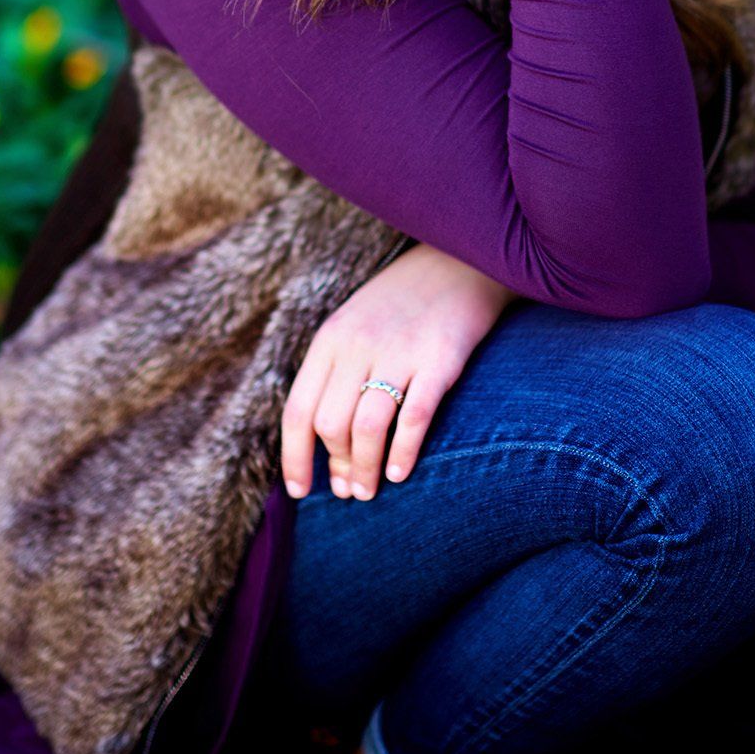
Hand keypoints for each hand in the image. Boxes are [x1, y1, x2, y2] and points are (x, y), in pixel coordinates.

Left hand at [280, 243, 517, 501]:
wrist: (460, 261)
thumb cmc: (404, 304)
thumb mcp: (356, 326)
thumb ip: (336, 376)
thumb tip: (326, 445)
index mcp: (330, 338)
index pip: (299, 410)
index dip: (294, 457)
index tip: (300, 490)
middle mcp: (358, 344)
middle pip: (331, 425)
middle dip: (337, 467)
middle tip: (350, 492)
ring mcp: (399, 351)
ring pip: (367, 428)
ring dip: (365, 470)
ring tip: (370, 491)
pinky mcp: (439, 359)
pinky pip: (414, 418)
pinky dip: (403, 453)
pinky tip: (399, 473)